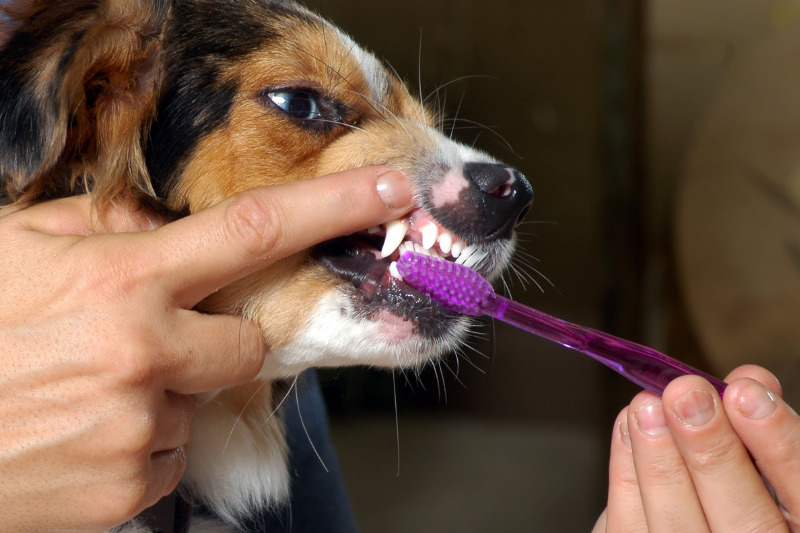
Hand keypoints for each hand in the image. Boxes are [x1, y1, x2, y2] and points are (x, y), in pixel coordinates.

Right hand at [0, 167, 410, 532]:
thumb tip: (160, 226)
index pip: (255, 229)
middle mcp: (143, 354)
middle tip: (149, 342)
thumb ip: (97, 227)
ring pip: (198, 405)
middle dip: (216, 341)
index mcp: (122, 282)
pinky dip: (136, 446)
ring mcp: (136, 428)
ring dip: (161, 397)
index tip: (392, 190)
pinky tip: (80, 434)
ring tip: (85, 394)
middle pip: (248, 344)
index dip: (334, 204)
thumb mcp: (12, 250)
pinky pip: (166, 459)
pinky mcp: (124, 491)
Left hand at [593, 365, 799, 531]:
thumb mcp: (764, 466)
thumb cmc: (736, 491)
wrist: (696, 522)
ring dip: (660, 461)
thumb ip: (758, 431)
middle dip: (711, 452)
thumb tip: (744, 381)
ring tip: (647, 406)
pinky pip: (631, 526)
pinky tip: (628, 426)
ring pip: (679, 528)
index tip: (747, 393)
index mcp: (798, 532)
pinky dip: (627, 472)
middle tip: (686, 393)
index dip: (780, 447)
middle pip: (746, 524)